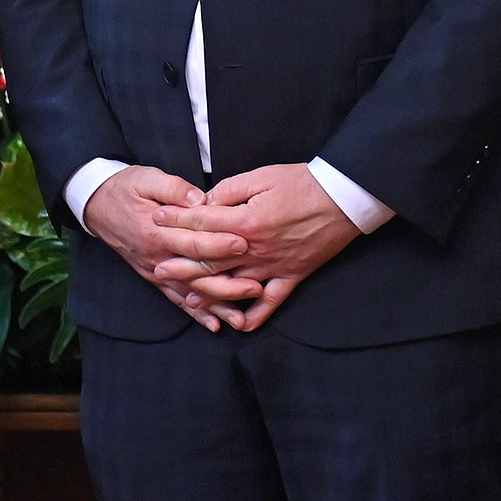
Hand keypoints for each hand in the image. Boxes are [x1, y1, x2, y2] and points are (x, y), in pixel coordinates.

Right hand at [83, 165, 259, 330]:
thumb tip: (200, 199)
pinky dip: (195, 313)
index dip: (219, 243)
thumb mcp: (146, 178)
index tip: (244, 244)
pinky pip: (176, 299)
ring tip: (241, 319)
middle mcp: (156, 255)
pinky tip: (214, 325)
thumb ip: (173, 187)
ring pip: (189, 293)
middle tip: (255, 287)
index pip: (192, 241)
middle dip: (227, 283)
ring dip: (216, 307)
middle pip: (196, 273)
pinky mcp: (154, 277)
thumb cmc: (125, 188)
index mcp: (156, 230)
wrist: (97, 205)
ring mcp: (155, 270)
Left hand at [153, 164, 359, 331]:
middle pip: (212, 259)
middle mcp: (257, 249)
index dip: (176, 220)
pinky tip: (239, 324)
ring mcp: (274, 266)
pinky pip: (271, 302)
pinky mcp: (293, 276)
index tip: (156, 219)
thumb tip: (206, 202)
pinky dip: (255, 315)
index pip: (203, 223)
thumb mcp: (262, 176)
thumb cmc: (302, 183)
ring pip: (235, 284)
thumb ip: (230, 190)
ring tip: (187, 297)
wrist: (343, 198)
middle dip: (182, 263)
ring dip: (210, 292)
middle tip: (158, 268)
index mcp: (247, 222)